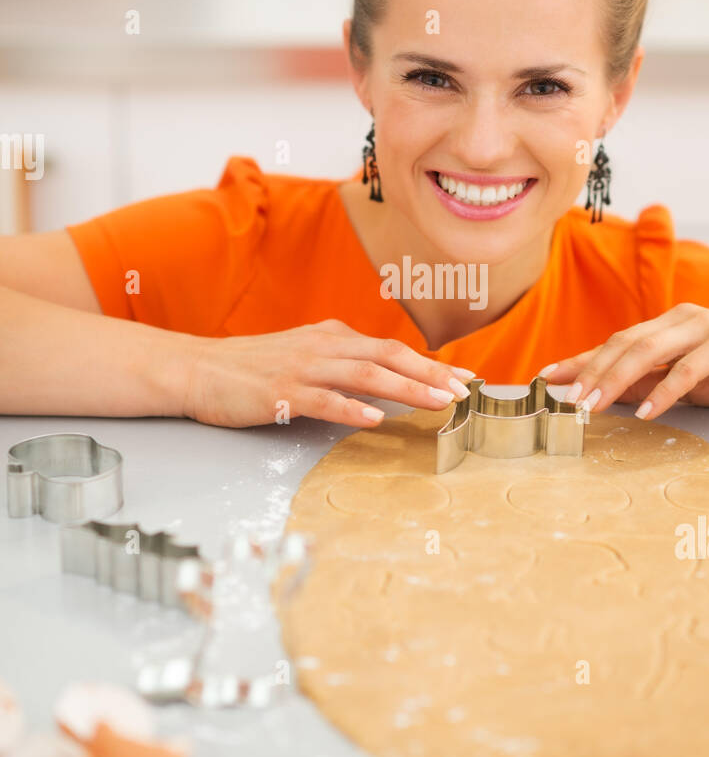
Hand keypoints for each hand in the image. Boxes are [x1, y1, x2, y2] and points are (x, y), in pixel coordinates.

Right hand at [181, 319, 473, 428]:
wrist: (197, 368)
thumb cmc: (250, 368)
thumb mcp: (303, 354)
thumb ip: (340, 363)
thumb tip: (381, 381)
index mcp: (332, 337)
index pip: (391, 348)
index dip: (430, 363)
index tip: (463, 378)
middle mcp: (324, 346)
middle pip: (389, 355)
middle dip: (431, 373)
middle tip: (464, 389)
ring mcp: (303, 368)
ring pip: (366, 374)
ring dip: (407, 388)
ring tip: (438, 401)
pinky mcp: (281, 392)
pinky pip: (323, 400)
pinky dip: (352, 408)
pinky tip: (375, 419)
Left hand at [538, 303, 708, 420]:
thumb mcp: (688, 380)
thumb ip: (651, 382)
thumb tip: (609, 397)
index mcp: (665, 327)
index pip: (614, 343)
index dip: (579, 360)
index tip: (545, 378)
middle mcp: (678, 320)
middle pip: (623, 344)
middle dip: (589, 372)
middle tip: (565, 400)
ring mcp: (701, 328)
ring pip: (647, 351)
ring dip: (615, 380)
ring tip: (592, 406)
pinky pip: (688, 368)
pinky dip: (665, 391)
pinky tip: (647, 412)